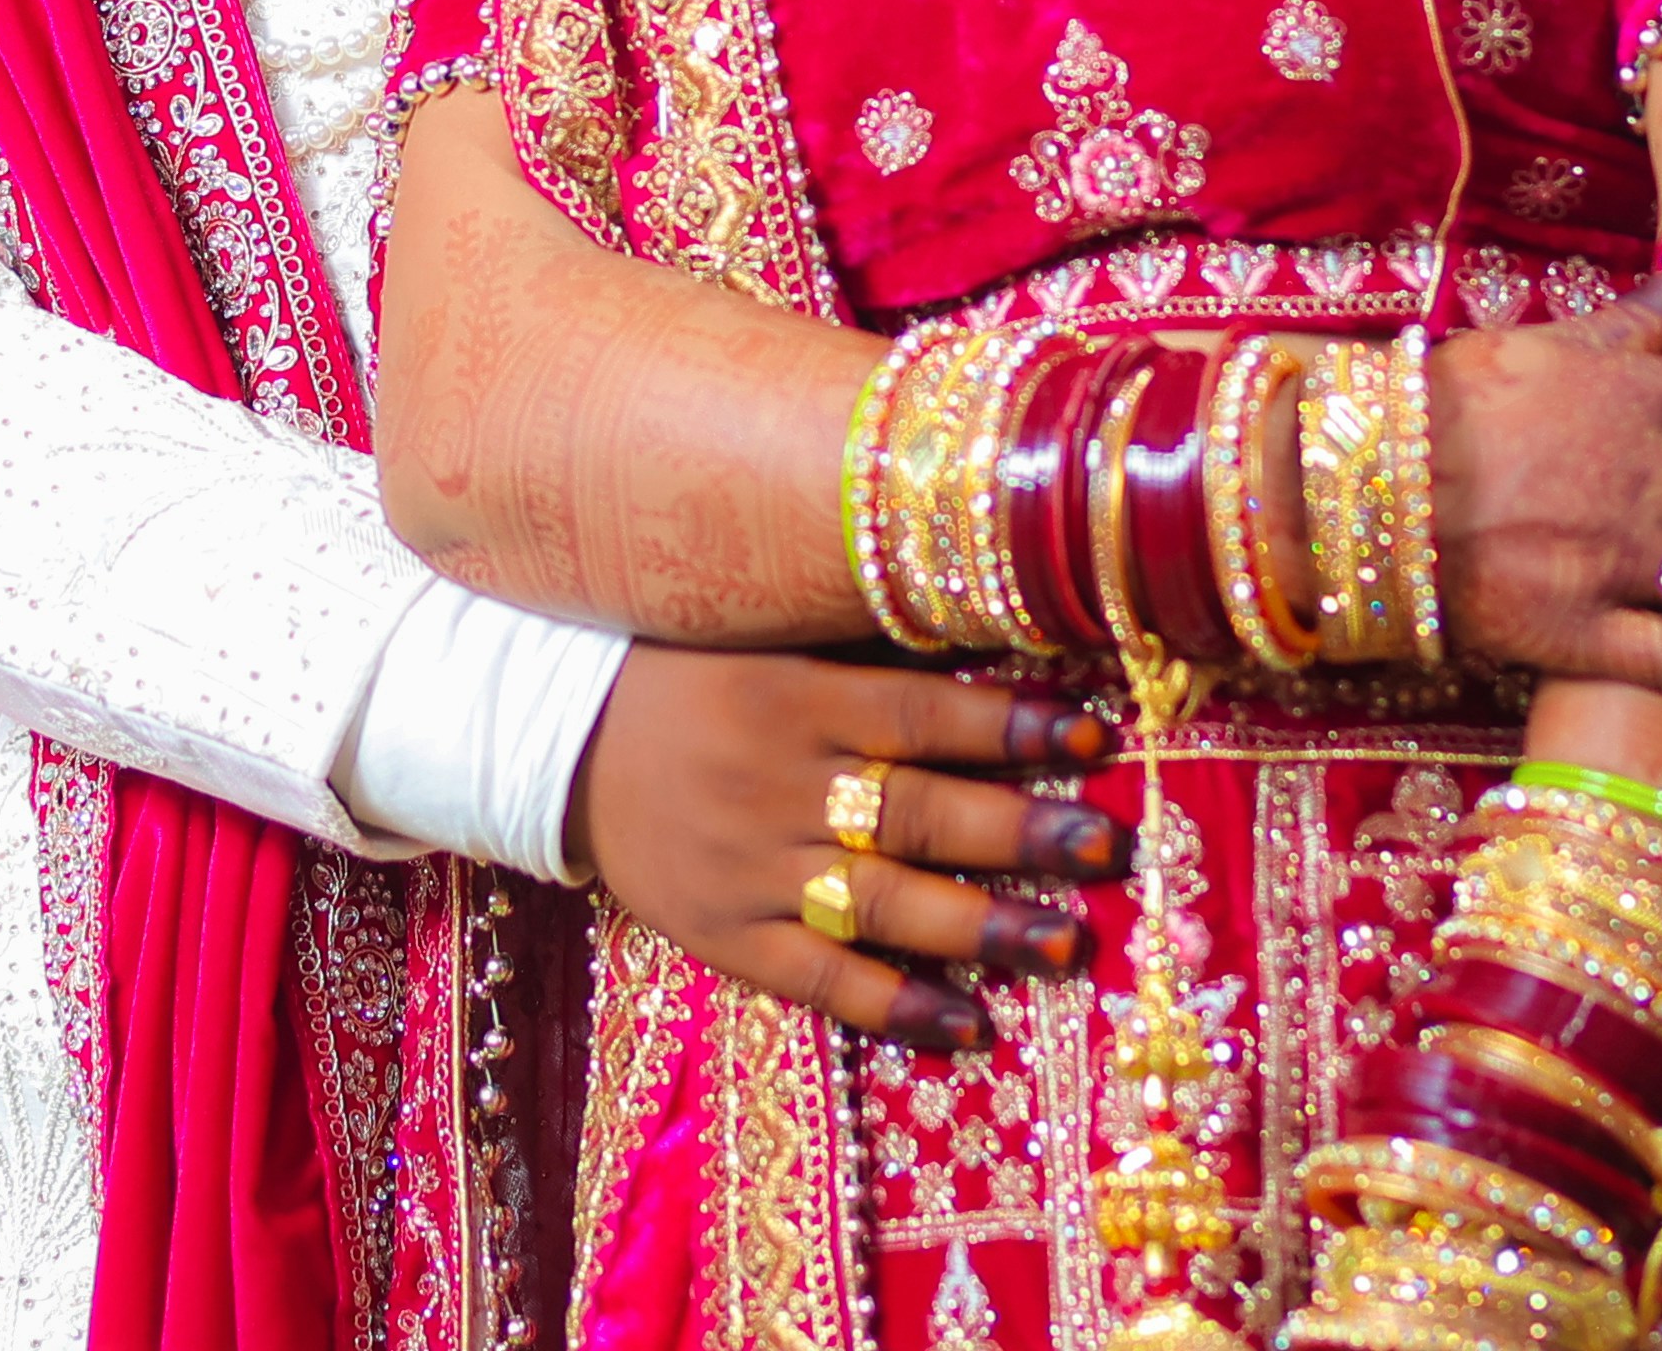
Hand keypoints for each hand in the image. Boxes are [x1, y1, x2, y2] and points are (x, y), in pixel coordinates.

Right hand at [569, 650, 1119, 1050]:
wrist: (555, 739)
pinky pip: (818, 980)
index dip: (1012, 727)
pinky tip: (968, 1022)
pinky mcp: (725, 935)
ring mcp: (750, 868)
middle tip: (1106, 845)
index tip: (1096, 738)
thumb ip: (867, 656)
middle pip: (916, 812)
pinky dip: (895, 1005)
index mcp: (794, 696)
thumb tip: (998, 649)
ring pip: (879, 904)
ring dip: (980, 924)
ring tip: (1066, 940)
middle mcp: (777, 783)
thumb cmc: (687, 671)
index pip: (922, 715)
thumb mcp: (767, 639)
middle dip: (1020, 830)